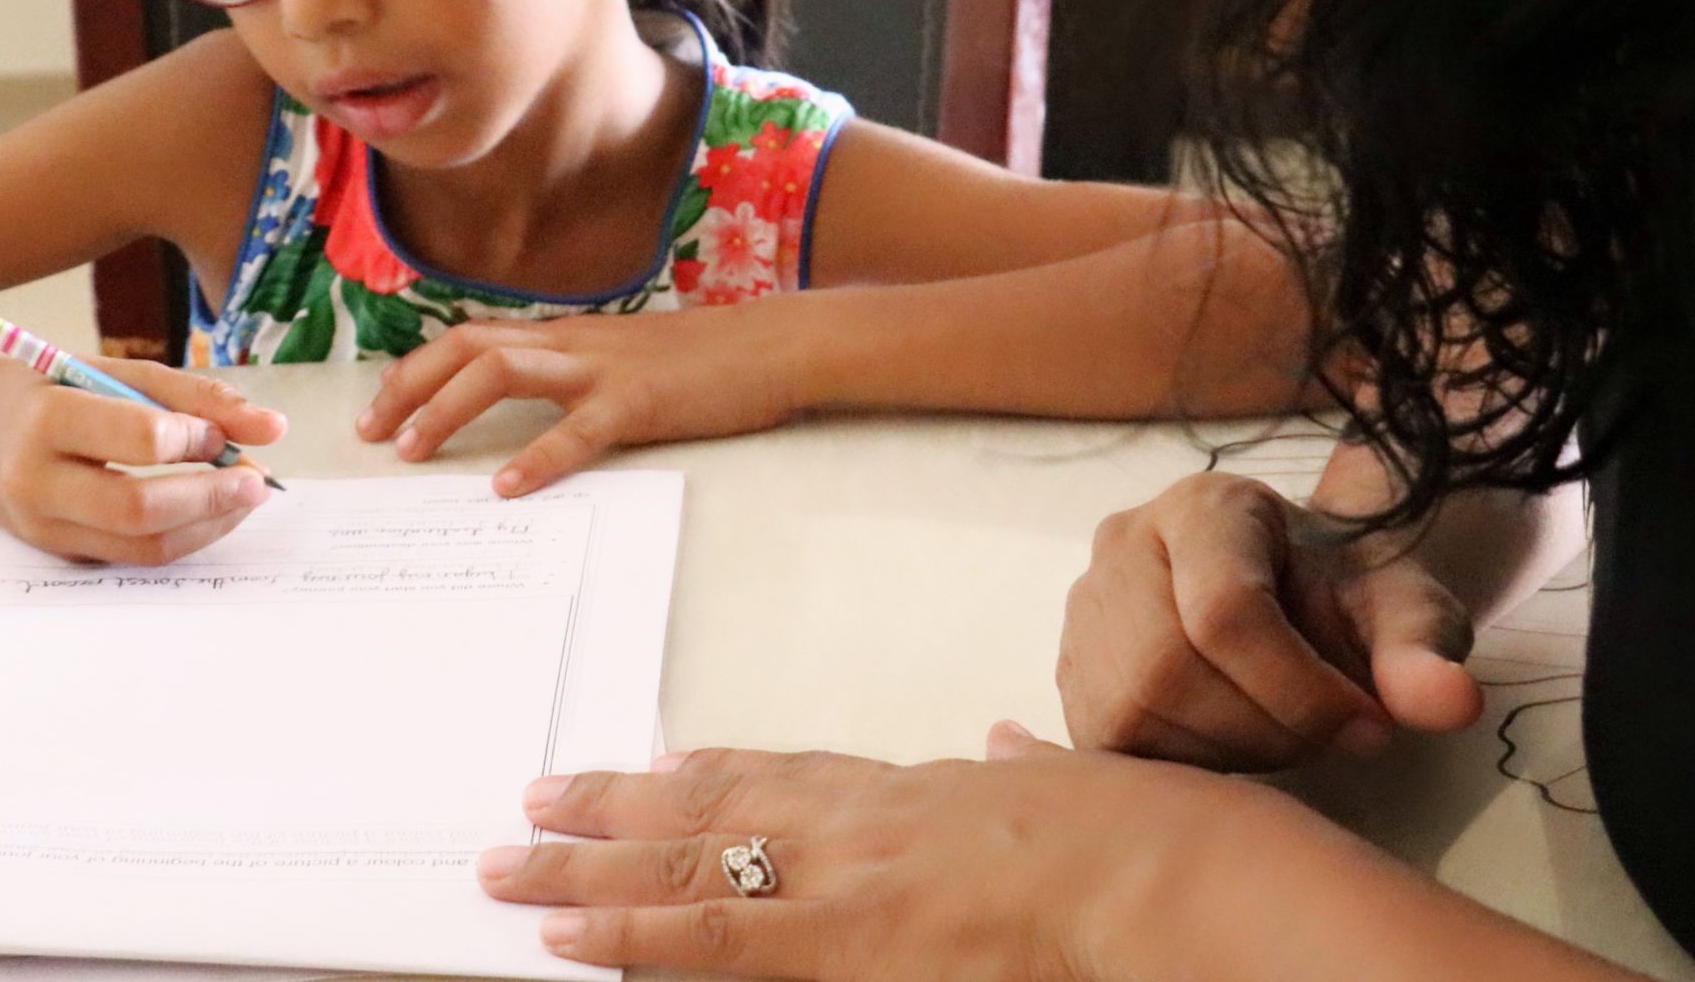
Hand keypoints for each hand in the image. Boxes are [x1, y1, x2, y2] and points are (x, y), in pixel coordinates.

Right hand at [0, 357, 286, 564]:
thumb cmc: (49, 390)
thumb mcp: (112, 371)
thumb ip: (194, 396)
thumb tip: (272, 427)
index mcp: (47, 419)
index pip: (136, 439)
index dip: (194, 438)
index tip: (224, 432)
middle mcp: (38, 482)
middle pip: (140, 510)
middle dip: (213, 498)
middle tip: (259, 481)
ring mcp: (45, 529)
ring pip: (143, 547)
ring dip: (209, 525)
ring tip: (244, 496)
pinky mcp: (61, 555)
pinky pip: (133, 556)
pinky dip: (183, 535)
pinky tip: (209, 510)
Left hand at [354, 304, 807, 495]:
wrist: (774, 345)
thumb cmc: (705, 361)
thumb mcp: (624, 359)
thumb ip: (576, 375)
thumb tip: (532, 405)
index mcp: (566, 336)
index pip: (471, 339)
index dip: (418, 371)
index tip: (380, 410)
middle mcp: (571, 343)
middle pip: (467, 346)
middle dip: (410, 387)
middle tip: (373, 434)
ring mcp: (603, 369)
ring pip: (502, 371)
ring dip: (448, 409)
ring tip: (412, 450)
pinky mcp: (639, 402)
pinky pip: (577, 429)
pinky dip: (537, 457)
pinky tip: (508, 486)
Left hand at [477, 727, 1264, 978]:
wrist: (1184, 884)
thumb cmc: (1159, 845)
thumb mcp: (1088, 789)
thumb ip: (1031, 772)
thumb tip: (1007, 745)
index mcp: (922, 794)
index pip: (792, 777)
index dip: (713, 775)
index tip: (651, 767)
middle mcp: (867, 827)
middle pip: (715, 815)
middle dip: (614, 815)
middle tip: (531, 804)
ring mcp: (850, 886)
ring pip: (689, 874)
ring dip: (589, 872)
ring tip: (510, 867)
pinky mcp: (851, 948)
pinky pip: (717, 946)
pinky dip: (635, 938)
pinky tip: (572, 936)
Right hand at [1057, 473, 1480, 770]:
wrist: (1304, 590)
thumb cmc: (1349, 594)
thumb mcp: (1405, 607)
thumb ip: (1421, 647)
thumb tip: (1448, 702)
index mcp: (1204, 507)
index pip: (1225, 611)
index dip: (1301, 691)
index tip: (1367, 724)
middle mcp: (1123, 544)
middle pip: (1165, 667)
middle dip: (1260, 726)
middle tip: (1323, 737)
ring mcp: (1086, 608)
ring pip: (1130, 711)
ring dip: (1221, 751)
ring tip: (1279, 734)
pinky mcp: (1072, 671)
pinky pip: (1107, 743)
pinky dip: (1178, 765)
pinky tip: (1232, 746)